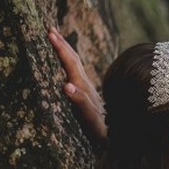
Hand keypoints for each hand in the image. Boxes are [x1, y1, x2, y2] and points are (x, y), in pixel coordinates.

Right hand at [48, 27, 106, 141]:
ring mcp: (88, 90)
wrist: (118, 139)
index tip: (50, 32)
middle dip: (62, 44)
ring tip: (57, 40)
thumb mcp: (90, 118)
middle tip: (50, 29)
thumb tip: (66, 85)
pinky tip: (67, 66)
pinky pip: (77, 75)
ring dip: (66, 52)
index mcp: (83, 87)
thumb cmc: (101, 131)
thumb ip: (80, 102)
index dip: (60, 48)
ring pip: (76, 66)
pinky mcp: (88, 97)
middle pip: (74, 60)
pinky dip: (69, 65)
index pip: (70, 63)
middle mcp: (86, 85)